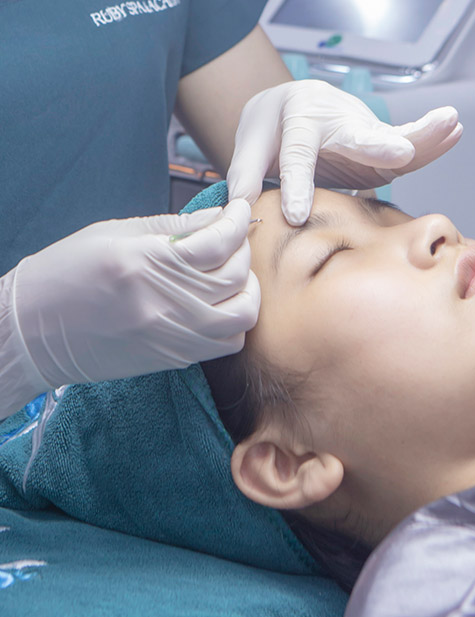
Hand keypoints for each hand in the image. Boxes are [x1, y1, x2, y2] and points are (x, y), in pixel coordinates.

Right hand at [11, 199, 259, 389]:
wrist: (35, 331)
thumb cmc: (69, 273)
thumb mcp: (117, 234)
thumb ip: (175, 226)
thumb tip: (219, 216)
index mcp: (148, 263)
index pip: (218, 242)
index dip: (236, 220)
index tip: (237, 210)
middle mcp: (167, 303)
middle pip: (237, 277)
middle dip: (243, 250)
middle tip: (232, 239)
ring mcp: (174, 336)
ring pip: (242, 315)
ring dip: (247, 290)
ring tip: (232, 275)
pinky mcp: (176, 357)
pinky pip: (227, 343)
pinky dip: (235, 321)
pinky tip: (220, 304)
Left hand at [226, 80, 462, 225]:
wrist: (295, 104)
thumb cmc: (272, 127)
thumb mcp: (251, 143)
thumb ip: (246, 173)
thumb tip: (241, 208)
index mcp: (299, 117)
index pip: (298, 154)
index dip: (297, 183)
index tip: (296, 215)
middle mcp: (336, 119)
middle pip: (356, 134)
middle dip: (375, 146)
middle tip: (395, 153)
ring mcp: (362, 131)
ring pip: (392, 136)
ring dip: (421, 135)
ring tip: (449, 124)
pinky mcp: (380, 145)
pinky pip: (407, 145)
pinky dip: (430, 141)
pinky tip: (454, 131)